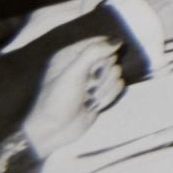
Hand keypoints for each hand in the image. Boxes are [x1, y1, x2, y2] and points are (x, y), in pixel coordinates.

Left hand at [21, 39, 123, 156]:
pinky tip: (94, 105)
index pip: (99, 42)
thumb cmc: (57, 100)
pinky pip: (118, 87)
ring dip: (104, 88)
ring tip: (89, 98)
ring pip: (117, 73)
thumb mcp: (72, 74)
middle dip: (103, 74)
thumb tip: (117, 41)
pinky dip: (107, 97)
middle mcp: (83, 65)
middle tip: (88, 85)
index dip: (103, 52)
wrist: (54, 131)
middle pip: (111, 58)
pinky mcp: (102, 93)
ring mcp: (93, 80)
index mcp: (71, 55)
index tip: (96, 65)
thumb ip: (94, 53)